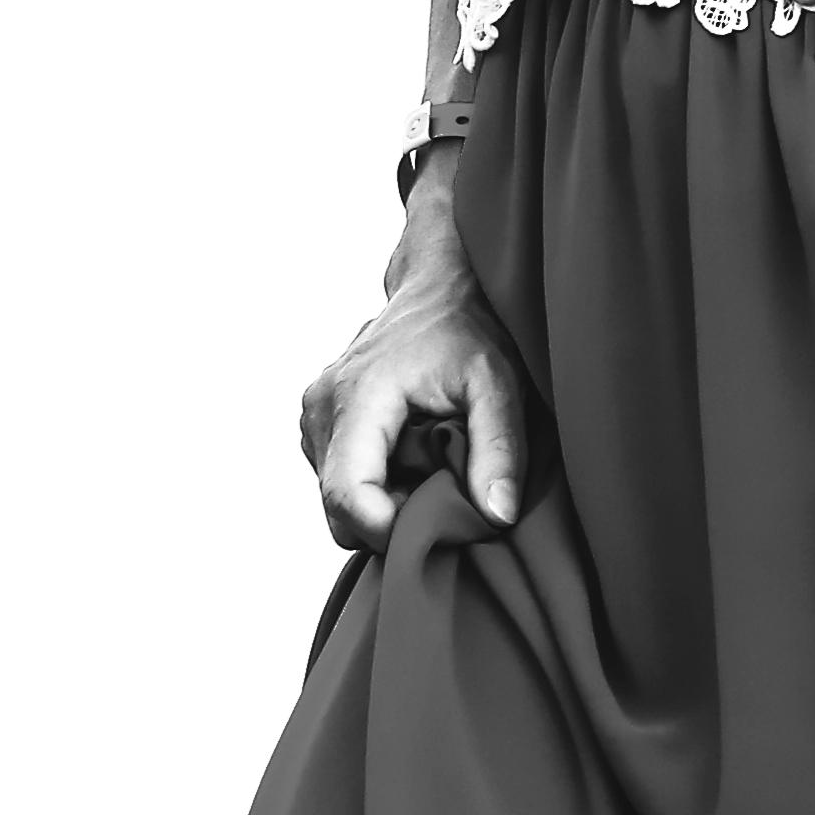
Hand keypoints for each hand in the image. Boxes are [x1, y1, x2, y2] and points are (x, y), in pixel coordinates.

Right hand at [298, 154, 528, 551]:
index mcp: (357, 397)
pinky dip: (375, 484)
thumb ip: (500, 448)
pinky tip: (412, 456)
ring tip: (433, 467)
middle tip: (446, 496)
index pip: (348, 499)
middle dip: (392, 521)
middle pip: (339, 511)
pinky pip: (340, 480)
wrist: (442, 283)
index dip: (391, 531)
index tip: (441, 528)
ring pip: (338, 501)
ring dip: (385, 503)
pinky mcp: (318, 422)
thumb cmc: (469, 326)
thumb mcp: (498, 382)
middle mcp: (321, 408)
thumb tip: (496, 516)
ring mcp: (314, 415)